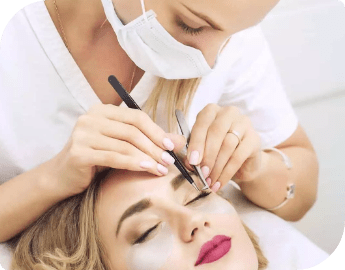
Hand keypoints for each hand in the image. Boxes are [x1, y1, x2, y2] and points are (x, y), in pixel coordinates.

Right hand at [47, 103, 185, 195]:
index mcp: (101, 111)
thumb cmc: (96, 159)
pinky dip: (133, 163)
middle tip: (169, 161)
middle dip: (155, 146)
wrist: (62, 176)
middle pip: (132, 130)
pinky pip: (113, 157)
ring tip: (161, 169)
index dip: (157, 131)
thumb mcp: (122, 145)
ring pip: (125, 144)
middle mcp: (90, 118)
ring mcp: (82, 134)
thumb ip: (148, 140)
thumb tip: (179, 141)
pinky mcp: (79, 152)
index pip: (136, 117)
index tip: (172, 146)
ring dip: (148, 157)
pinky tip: (147, 169)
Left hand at [185, 104, 261, 191]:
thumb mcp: (201, 149)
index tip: (192, 161)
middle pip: (216, 132)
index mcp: (211, 111)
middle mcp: (228, 112)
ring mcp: (244, 123)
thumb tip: (189, 161)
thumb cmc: (216, 152)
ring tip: (209, 180)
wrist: (242, 163)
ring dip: (216, 166)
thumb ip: (193, 151)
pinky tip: (219, 183)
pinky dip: (226, 172)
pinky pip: (238, 156)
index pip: (202, 123)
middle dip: (207, 155)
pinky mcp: (255, 138)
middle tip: (202, 172)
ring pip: (228, 144)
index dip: (196, 143)